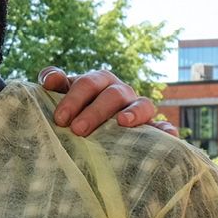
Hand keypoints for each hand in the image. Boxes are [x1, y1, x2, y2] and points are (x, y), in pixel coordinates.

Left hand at [40, 67, 176, 136]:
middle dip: (95, 111)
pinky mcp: (151, 127)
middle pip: (112, 95)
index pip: (88, 84)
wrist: (92, 128)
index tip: (60, 119)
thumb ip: (54, 81)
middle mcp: (121, 91)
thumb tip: (50, 80)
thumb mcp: (63, 94)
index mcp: (100, 81)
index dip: (74, 98)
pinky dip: (166, 130)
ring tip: (122, 123)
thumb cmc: (75, 108)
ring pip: (142, 104)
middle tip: (77, 130)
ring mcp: (138, 108)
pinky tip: (167, 137)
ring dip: (134, 112)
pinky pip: (163, 127)